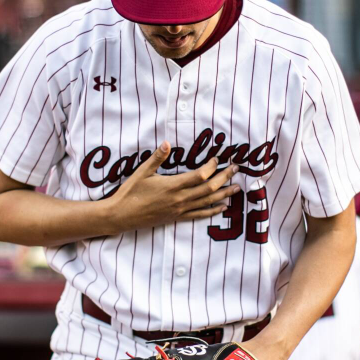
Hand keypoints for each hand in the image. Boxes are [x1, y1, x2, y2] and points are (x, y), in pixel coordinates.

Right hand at [105, 143, 240, 231]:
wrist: (122, 216)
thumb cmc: (131, 193)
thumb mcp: (142, 172)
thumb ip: (157, 158)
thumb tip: (167, 142)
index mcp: (172, 186)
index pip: (199, 175)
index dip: (211, 167)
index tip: (217, 159)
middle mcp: (180, 199)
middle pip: (209, 188)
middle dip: (224, 178)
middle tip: (236, 169)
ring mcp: (180, 210)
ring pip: (208, 202)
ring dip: (224, 194)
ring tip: (236, 188)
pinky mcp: (177, 217)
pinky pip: (200, 215)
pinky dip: (213, 211)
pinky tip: (223, 207)